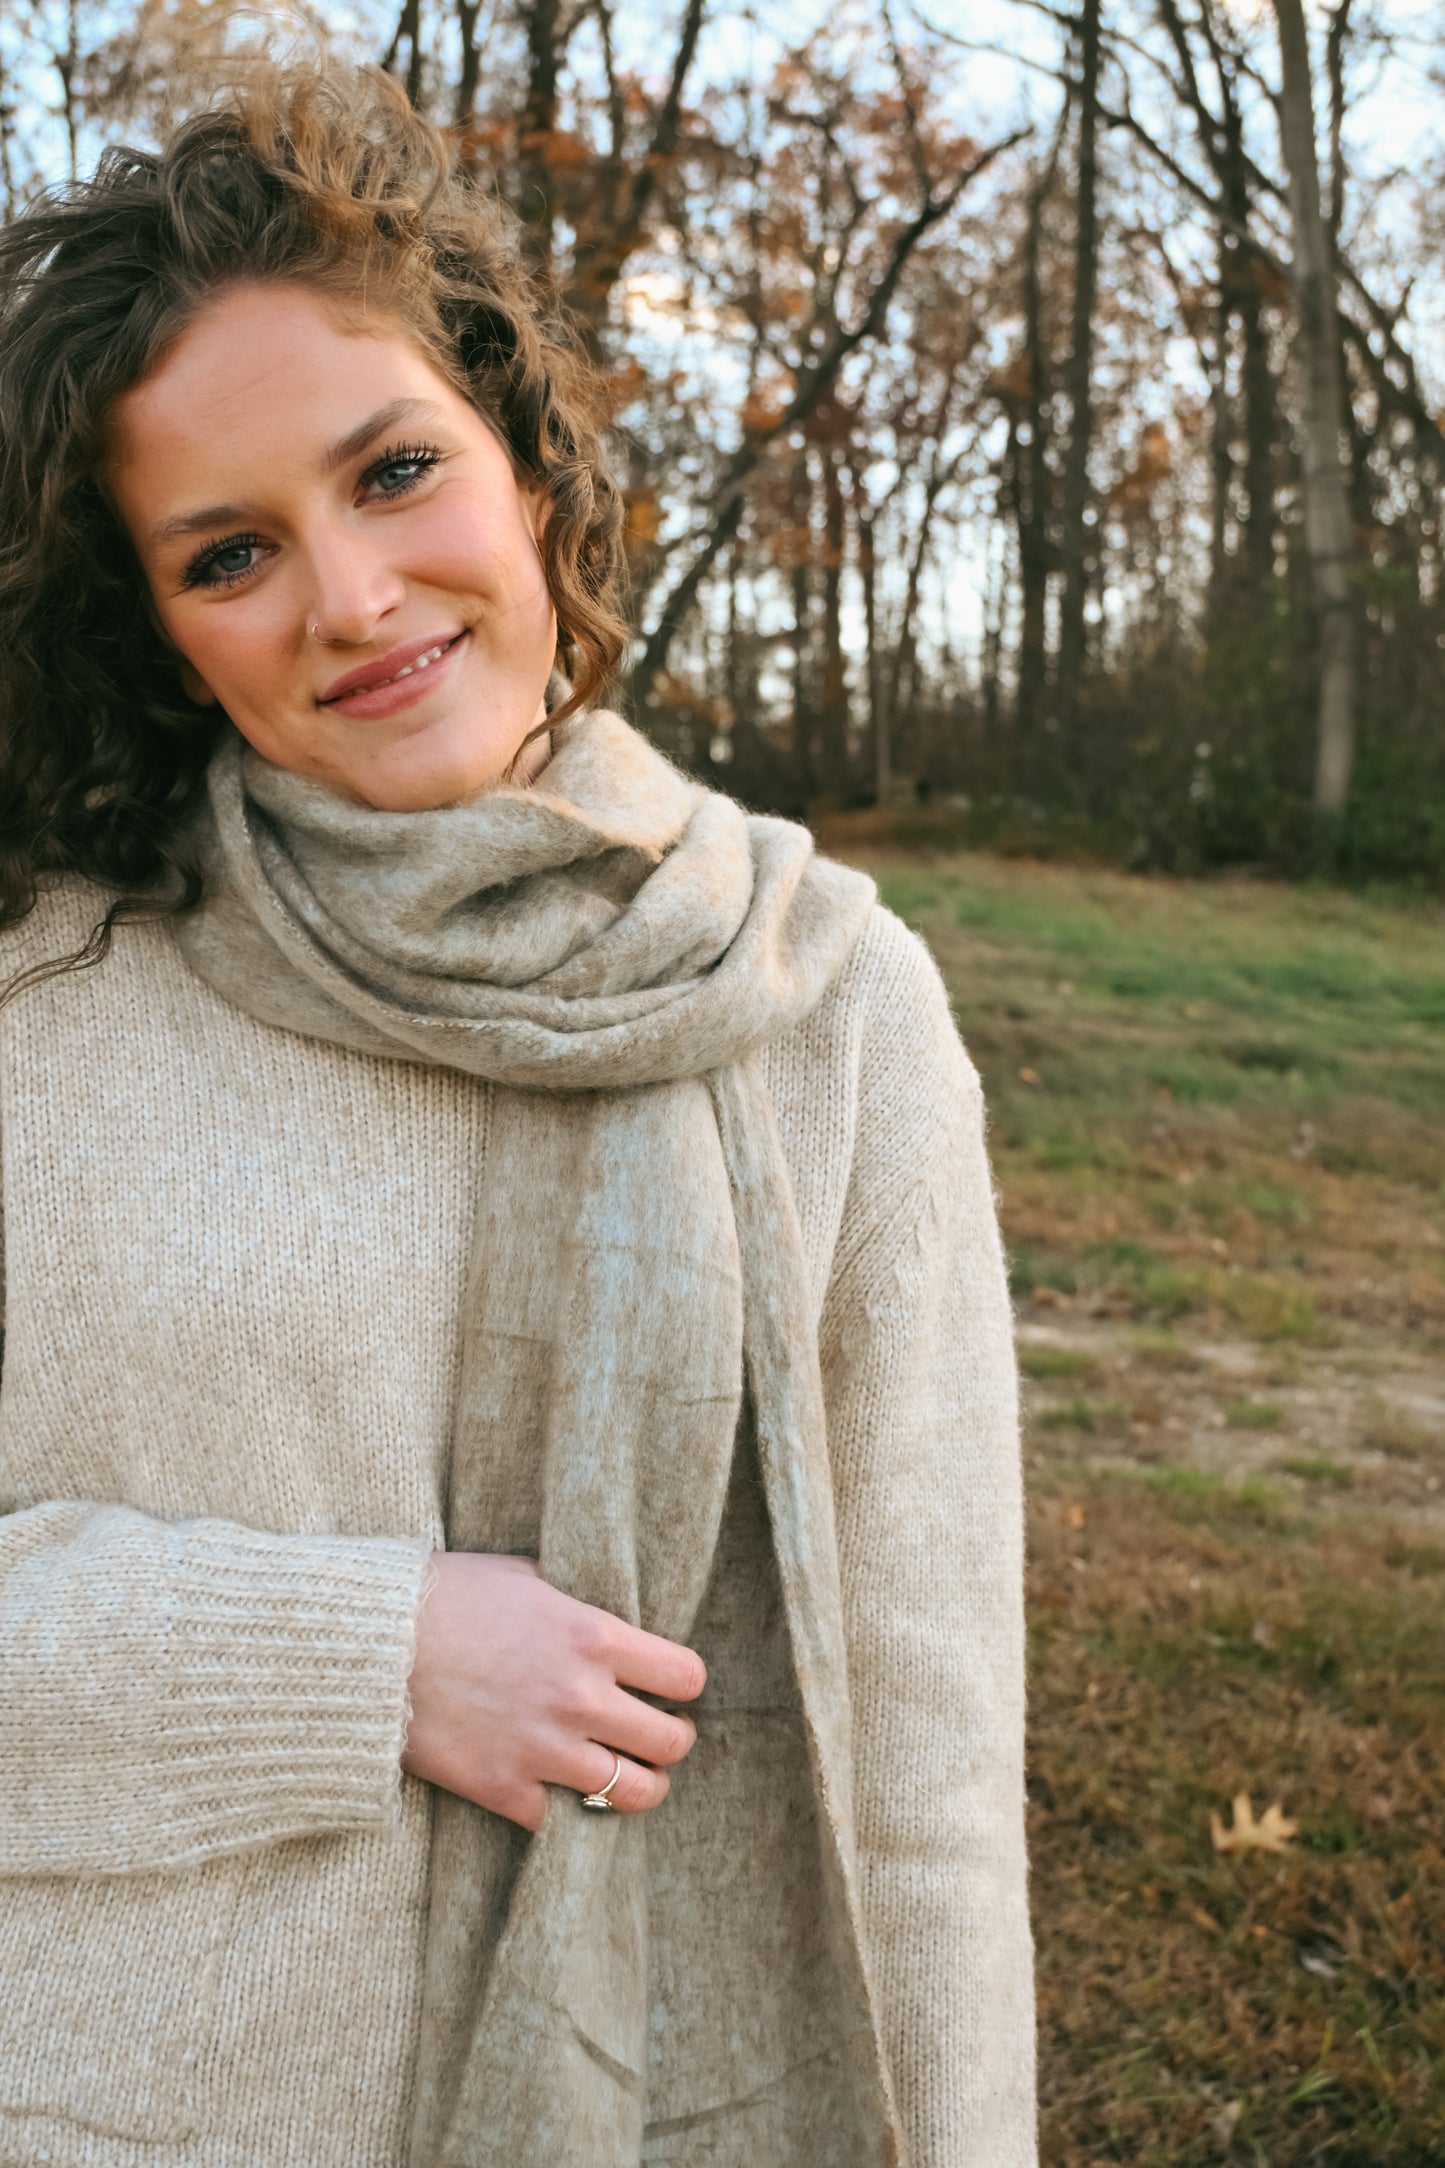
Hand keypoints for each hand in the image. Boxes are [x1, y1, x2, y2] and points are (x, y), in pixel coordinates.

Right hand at [400, 1552, 704, 1830]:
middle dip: (673, 1740)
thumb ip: (576, 1601)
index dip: (684, 1684)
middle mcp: (581, 1698)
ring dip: (640, 1786)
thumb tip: (606, 1611)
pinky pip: (561, 1819)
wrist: (373, 1643)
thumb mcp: (526, 1575)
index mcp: (594, 1637)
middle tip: (659, 1736)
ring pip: (634, 1793)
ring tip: (631, 1776)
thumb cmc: (448, 1595)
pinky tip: (558, 1790)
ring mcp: (544, 1749)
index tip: (671, 1687)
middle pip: (672, 1743)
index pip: (685, 1676)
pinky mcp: (503, 1788)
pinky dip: (563, 1810)